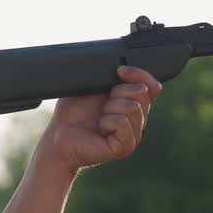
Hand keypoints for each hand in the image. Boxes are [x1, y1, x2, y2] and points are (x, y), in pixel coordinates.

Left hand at [42, 66, 162, 174]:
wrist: (58, 135)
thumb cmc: (73, 111)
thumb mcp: (94, 85)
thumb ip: (113, 76)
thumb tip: (126, 66)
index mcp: (133, 103)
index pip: (153, 86)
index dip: (139, 74)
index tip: (120, 70)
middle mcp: (138, 119)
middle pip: (142, 92)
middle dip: (117, 91)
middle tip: (102, 104)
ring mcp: (133, 134)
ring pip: (133, 107)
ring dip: (109, 108)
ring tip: (99, 118)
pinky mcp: (125, 146)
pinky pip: (123, 122)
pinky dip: (107, 121)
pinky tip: (100, 128)